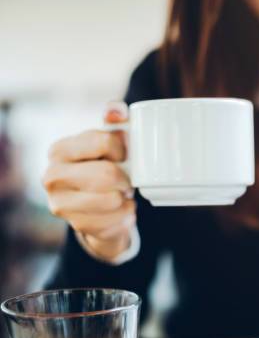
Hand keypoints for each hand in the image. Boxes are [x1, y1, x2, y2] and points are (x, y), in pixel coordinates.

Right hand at [43, 102, 134, 260]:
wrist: (97, 207)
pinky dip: (127, 215)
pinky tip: (120, 209)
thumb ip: (114, 120)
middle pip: (107, 174)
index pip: (102, 141)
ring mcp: (61, 204)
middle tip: (126, 179)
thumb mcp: (109, 141)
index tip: (124, 155)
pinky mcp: (78, 226)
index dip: (123, 148)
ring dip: (126, 197)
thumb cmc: (104, 165)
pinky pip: (116, 220)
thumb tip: (116, 111)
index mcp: (59, 150)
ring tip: (121, 193)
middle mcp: (52, 176)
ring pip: (112, 199)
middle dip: (125, 177)